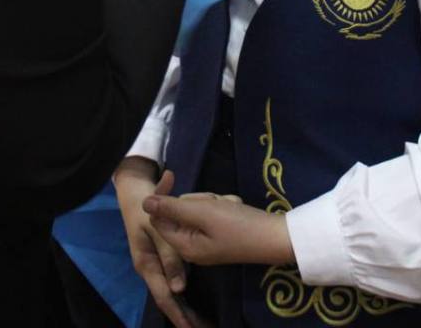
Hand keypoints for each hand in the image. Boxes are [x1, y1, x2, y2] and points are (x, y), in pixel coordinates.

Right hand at [114, 161, 211, 327]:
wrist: (134, 192)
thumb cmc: (144, 208)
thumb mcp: (156, 229)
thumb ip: (169, 255)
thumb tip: (178, 288)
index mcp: (146, 264)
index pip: (163, 296)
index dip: (177, 315)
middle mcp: (151, 268)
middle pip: (168, 298)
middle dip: (183, 316)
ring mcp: (156, 263)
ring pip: (172, 290)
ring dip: (185, 306)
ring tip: (200, 322)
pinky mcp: (162, 256)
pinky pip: (175, 277)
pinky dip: (184, 291)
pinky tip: (194, 301)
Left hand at [143, 188, 295, 267]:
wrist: (276, 236)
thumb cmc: (238, 225)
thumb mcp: (204, 212)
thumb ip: (173, 207)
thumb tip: (144, 202)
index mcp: (184, 246)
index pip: (159, 217)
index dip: (164, 196)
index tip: (172, 174)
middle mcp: (192, 245)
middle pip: (181, 209)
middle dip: (198, 199)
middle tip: (216, 203)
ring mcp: (207, 239)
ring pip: (199, 206)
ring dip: (213, 200)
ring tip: (229, 206)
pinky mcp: (221, 232)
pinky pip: (214, 209)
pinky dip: (224, 204)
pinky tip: (236, 208)